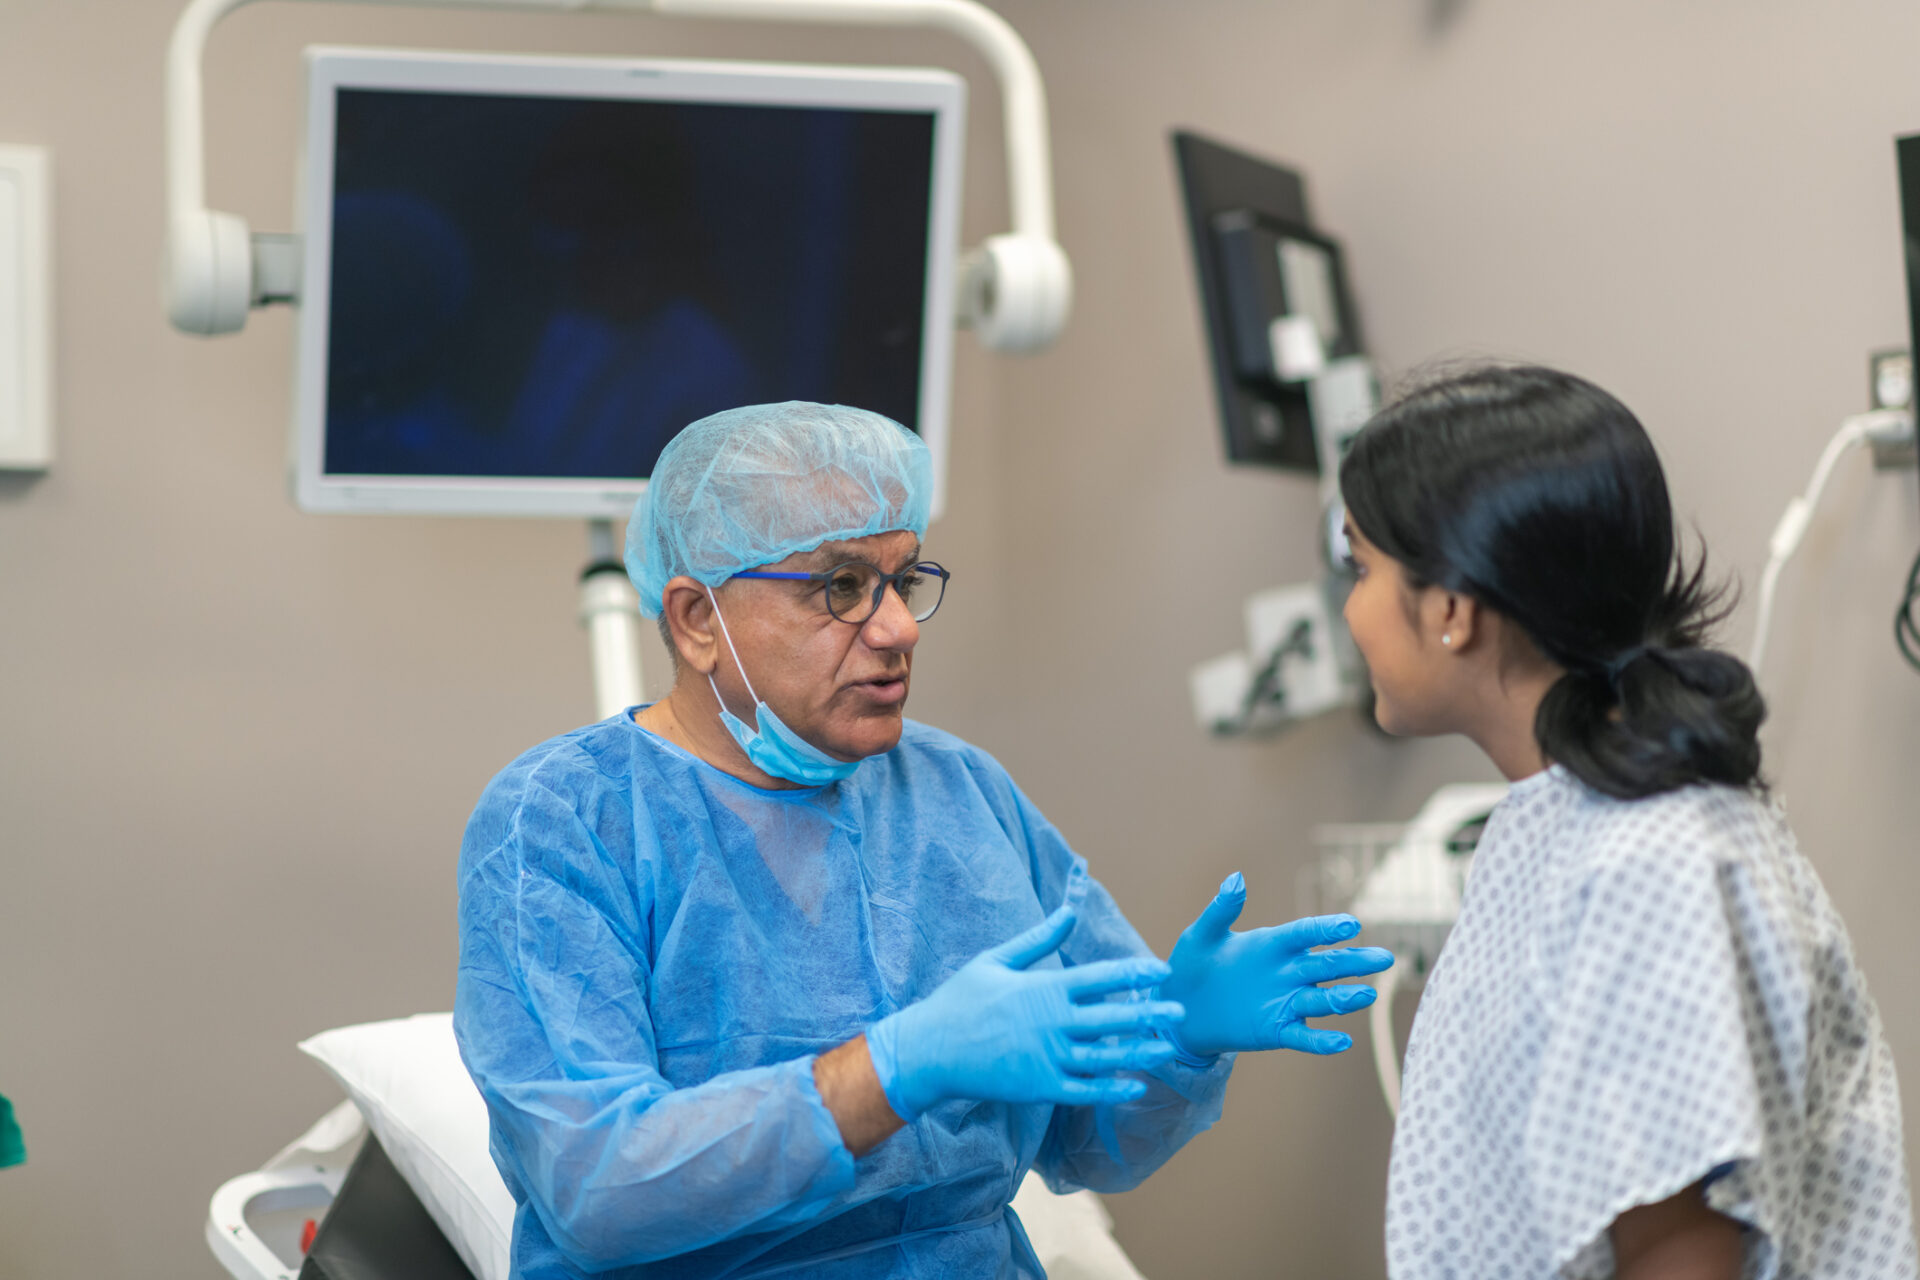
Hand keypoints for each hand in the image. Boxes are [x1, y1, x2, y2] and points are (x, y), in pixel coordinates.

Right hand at [864, 904, 1186, 1120]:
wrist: (930, 1050)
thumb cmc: (960, 1000)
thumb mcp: (997, 960)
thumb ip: (1039, 939)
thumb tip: (1069, 911)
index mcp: (1044, 988)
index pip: (1102, 977)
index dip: (1136, 972)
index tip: (1162, 971)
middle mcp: (1052, 1022)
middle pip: (1113, 1016)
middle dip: (1150, 1013)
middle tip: (1180, 1012)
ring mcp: (1047, 1057)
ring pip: (1105, 1056)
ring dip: (1139, 1052)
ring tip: (1168, 1049)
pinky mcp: (1039, 1087)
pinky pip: (1084, 1091)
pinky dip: (1111, 1089)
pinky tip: (1135, 1086)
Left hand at [1158, 872, 1394, 1058]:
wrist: (1179, 1008)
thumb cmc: (1192, 965)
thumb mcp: (1201, 935)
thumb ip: (1221, 910)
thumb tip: (1237, 878)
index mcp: (1273, 944)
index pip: (1306, 934)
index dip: (1327, 929)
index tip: (1350, 924)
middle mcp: (1287, 972)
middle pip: (1327, 965)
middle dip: (1355, 961)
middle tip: (1385, 958)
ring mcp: (1285, 1002)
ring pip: (1322, 1001)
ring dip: (1344, 999)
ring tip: (1367, 995)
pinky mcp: (1276, 1030)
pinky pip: (1304, 1036)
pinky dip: (1322, 1041)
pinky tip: (1342, 1041)